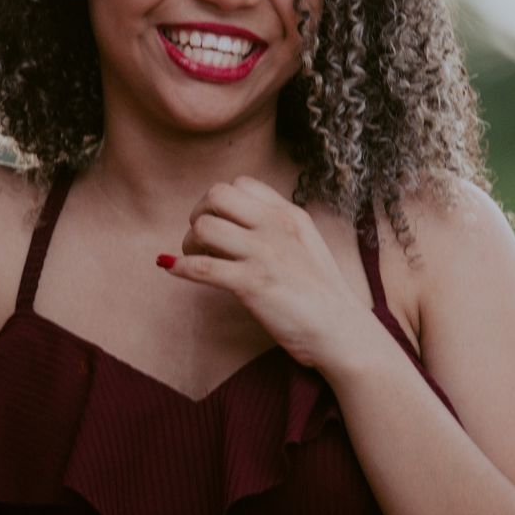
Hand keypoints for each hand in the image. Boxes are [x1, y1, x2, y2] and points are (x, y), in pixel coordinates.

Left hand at [161, 176, 374, 374]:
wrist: (341, 330)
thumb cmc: (322, 294)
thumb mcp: (305, 243)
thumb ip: (277, 227)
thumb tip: (235, 224)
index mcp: (288, 215)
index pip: (240, 184)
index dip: (220, 202)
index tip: (219, 225)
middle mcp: (275, 227)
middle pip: (216, 196)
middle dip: (198, 215)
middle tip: (201, 242)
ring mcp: (264, 254)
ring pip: (204, 228)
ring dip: (189, 244)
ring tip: (196, 260)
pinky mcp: (252, 284)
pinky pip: (203, 268)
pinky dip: (180, 267)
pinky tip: (173, 269)